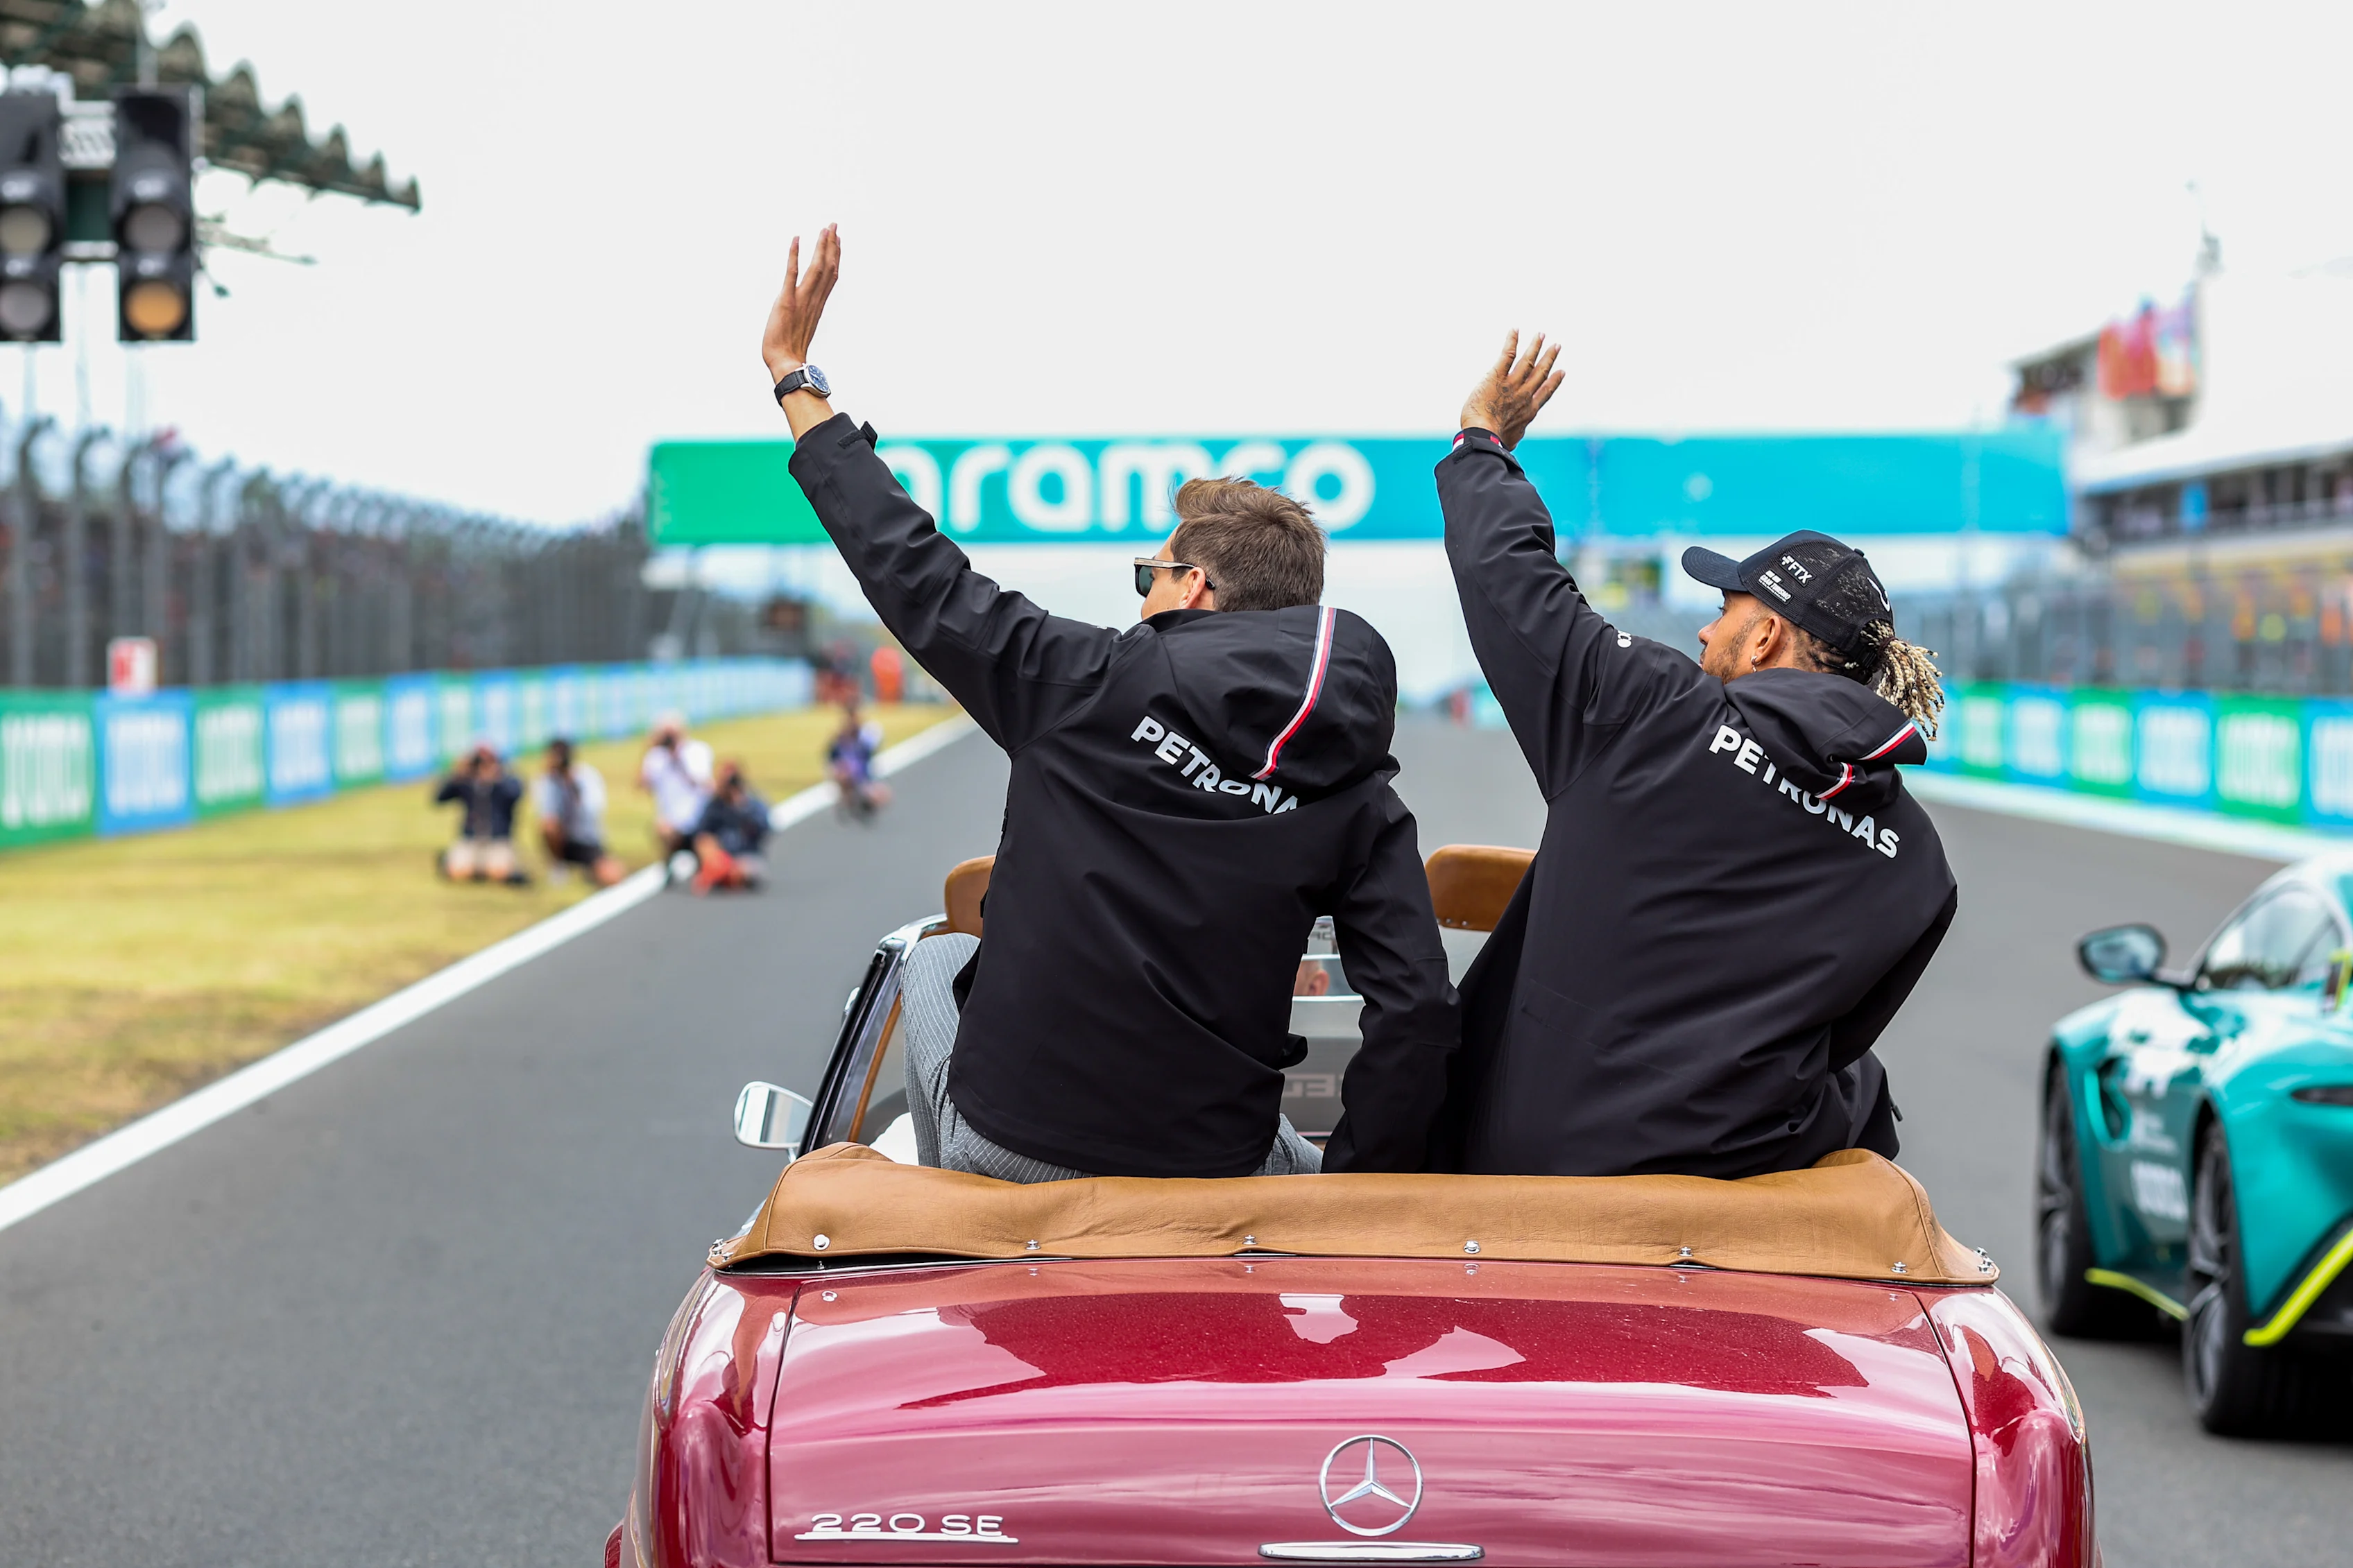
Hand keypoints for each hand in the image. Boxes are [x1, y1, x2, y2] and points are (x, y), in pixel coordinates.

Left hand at [762, 224, 840, 380]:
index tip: (837, 240)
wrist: (786, 365)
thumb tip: (806, 314)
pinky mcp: (786, 301)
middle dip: (831, 245)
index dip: (835, 257)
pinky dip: (794, 256)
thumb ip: (806, 317)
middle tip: (834, 225)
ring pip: (817, 268)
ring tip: (825, 228)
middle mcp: (813, 300)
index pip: (830, 276)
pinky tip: (796, 239)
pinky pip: (792, 274)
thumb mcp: (801, 329)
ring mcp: (801, 300)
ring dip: (821, 246)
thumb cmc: (790, 353)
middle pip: (828, 268)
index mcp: (817, 306)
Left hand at [1459, 330, 1563, 449]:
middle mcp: (1524, 394)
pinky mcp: (1497, 376)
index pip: (1545, 392)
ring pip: (1527, 361)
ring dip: (1535, 346)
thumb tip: (1510, 443)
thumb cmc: (1494, 443)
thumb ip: (1513, 435)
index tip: (1561, 372)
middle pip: (1540, 372)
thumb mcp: (1510, 441)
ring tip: (1541, 334)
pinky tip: (1515, 330)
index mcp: (1529, 411)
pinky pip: (1507, 354)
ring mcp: (1512, 384)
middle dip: (1549, 358)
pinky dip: (1512, 341)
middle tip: (1556, 346)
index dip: (1554, 381)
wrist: (1484, 436)